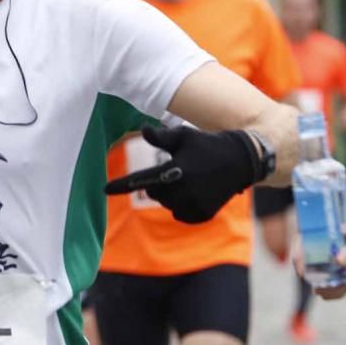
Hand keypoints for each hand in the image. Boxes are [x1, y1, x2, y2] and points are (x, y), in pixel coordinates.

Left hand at [105, 125, 260, 223]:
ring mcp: (193, 205)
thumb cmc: (207, 144)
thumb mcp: (184, 136)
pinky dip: (183, 205)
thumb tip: (143, 130)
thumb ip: (162, 137)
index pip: (141, 179)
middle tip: (178, 169)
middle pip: (153, 192)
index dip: (121, 185)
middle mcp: (183, 191)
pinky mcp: (202, 215)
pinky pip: (180, 214)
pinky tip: (197, 192)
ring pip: (167, 204)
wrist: (241, 161)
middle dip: (158, 183)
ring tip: (191, 179)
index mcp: (175, 170)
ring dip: (171, 194)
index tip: (103, 189)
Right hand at [305, 232, 345, 299]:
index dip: (298, 249)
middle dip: (309, 274)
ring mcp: (330, 267)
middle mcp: (328, 251)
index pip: (306, 237)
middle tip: (322, 283)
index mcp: (333, 236)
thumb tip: (338, 260)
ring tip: (345, 286)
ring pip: (313, 279)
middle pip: (304, 260)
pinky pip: (323, 291)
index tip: (301, 265)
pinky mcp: (336, 281)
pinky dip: (331, 294)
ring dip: (324, 286)